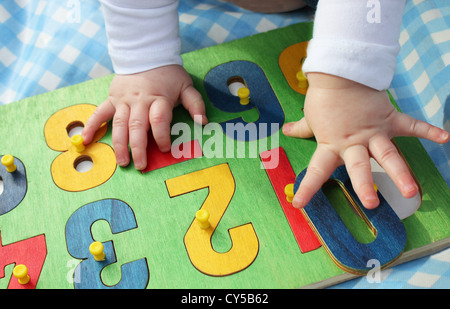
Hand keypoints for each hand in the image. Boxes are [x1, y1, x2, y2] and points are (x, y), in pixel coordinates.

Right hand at [82, 65, 206, 169]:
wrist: (146, 54)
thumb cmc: (168, 74)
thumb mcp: (186, 86)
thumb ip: (195, 104)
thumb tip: (202, 122)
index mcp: (158, 99)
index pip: (159, 120)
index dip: (162, 136)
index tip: (165, 149)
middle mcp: (140, 101)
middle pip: (137, 127)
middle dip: (138, 148)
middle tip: (140, 166)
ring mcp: (124, 101)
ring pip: (119, 124)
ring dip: (119, 144)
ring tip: (122, 162)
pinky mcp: (112, 99)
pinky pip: (100, 113)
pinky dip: (92, 125)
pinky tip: (86, 139)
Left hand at [283, 73, 448, 208]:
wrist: (340, 72)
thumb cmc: (323, 97)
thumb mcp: (310, 116)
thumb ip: (301, 128)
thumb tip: (285, 130)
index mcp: (331, 144)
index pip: (316, 170)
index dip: (307, 188)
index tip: (298, 205)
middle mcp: (353, 142)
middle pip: (359, 167)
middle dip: (365, 186)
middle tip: (370, 204)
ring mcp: (373, 132)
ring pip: (387, 154)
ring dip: (399, 172)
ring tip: (410, 191)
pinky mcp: (388, 119)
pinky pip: (411, 125)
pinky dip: (428, 130)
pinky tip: (444, 138)